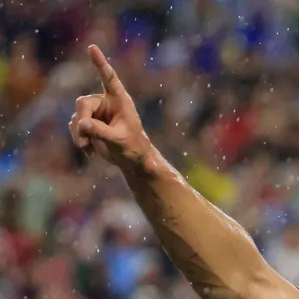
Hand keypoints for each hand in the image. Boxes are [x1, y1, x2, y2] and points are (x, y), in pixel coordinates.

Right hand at [68, 45, 154, 173]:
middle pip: (83, 103)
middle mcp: (106, 102)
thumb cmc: (132, 147)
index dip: (100, 63)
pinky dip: (79, 139)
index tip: (92, 47)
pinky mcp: (88, 123)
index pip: (109, 78)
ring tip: (87, 148)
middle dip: (81, 121)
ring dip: (79, 134)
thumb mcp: (118, 140)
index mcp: (120, 100)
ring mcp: (95, 112)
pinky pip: (75, 126)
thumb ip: (100, 131)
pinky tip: (89, 151)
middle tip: (83, 139)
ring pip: (77, 117)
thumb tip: (81, 124)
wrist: (132, 159)